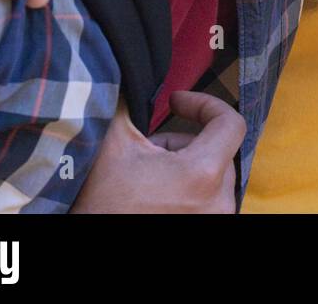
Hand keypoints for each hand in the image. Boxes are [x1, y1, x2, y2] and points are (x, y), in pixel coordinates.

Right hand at [70, 91, 243, 212]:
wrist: (86, 243)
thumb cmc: (100, 203)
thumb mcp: (112, 144)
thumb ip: (131, 105)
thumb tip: (131, 74)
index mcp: (203, 174)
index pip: (231, 123)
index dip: (204, 104)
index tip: (177, 103)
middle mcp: (218, 201)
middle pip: (218, 149)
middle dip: (182, 140)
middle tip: (148, 147)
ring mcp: (214, 219)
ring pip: (212, 175)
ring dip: (184, 165)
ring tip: (147, 174)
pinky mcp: (207, 228)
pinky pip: (207, 198)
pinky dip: (187, 187)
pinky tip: (155, 193)